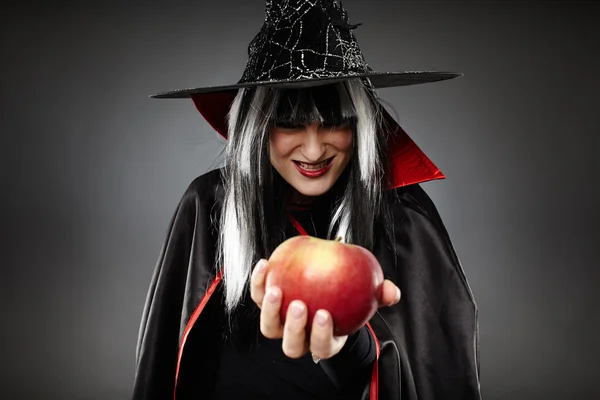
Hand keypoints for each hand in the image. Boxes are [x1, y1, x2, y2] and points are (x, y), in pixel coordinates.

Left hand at [250, 259, 400, 360]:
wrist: (327, 289)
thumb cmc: (348, 299)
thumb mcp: (366, 296)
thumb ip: (379, 294)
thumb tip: (392, 291)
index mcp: (325, 341)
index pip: (322, 346)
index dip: (321, 335)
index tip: (324, 314)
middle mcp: (300, 338)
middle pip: (292, 345)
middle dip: (294, 328)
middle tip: (299, 304)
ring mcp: (281, 324)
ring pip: (270, 328)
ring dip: (270, 311)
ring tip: (276, 289)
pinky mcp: (267, 306)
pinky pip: (259, 297)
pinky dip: (259, 282)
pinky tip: (265, 263)